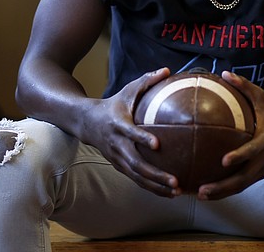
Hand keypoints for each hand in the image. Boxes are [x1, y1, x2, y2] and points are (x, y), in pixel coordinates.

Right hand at [79, 67, 181, 197]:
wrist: (86, 122)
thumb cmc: (113, 104)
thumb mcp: (127, 90)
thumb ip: (146, 81)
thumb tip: (166, 70)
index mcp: (119, 125)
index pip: (131, 133)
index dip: (143, 138)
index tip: (158, 145)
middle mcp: (117, 145)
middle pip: (136, 163)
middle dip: (155, 174)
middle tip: (175, 180)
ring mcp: (117, 158)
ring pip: (137, 176)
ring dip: (156, 186)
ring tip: (177, 191)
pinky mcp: (119, 166)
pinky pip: (136, 180)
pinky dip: (152, 188)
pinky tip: (169, 193)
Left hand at [195, 71, 263, 200]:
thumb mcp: (260, 95)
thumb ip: (243, 85)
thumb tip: (224, 73)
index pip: (253, 150)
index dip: (240, 156)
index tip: (223, 161)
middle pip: (244, 178)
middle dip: (223, 186)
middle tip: (202, 189)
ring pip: (242, 185)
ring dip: (222, 193)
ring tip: (200, 195)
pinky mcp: (261, 173)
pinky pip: (242, 184)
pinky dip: (226, 190)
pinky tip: (207, 191)